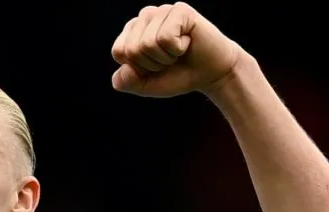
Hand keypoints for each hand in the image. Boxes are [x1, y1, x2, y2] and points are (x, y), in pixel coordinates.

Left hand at [111, 3, 243, 97]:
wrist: (210, 73)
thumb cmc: (177, 75)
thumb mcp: (146, 85)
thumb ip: (126, 82)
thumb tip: (124, 68)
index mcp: (131, 31)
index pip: (119, 52)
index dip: (138, 68)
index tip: (155, 65)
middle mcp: (144, 17)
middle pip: (132, 50)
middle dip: (152, 64)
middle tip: (169, 59)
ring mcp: (162, 11)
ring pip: (148, 44)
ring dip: (166, 57)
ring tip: (178, 51)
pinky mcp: (179, 10)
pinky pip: (165, 37)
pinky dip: (177, 49)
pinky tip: (187, 42)